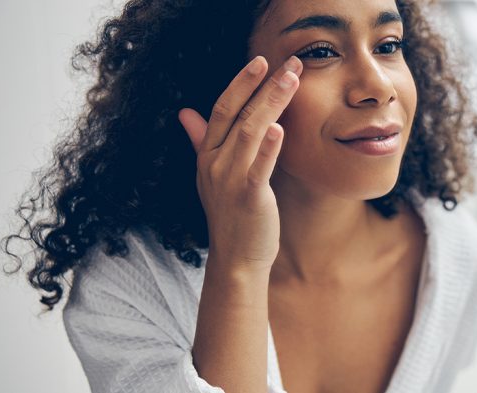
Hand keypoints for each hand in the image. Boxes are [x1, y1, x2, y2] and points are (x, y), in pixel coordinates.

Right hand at [178, 56, 301, 270]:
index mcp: (207, 154)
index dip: (241, 83)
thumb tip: (185, 112)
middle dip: (262, 85)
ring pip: (250, 131)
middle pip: (237, 114)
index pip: (222, 109)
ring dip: (271, 103)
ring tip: (291, 80)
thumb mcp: (212, 174)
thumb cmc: (232, 215)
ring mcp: (229, 180)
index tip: (262, 61)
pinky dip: (268, 146)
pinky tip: (279, 127)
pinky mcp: (249, 197)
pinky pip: (258, 167)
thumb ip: (200, 141)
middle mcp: (215, 163)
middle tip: (287, 62)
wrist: (237, 259)